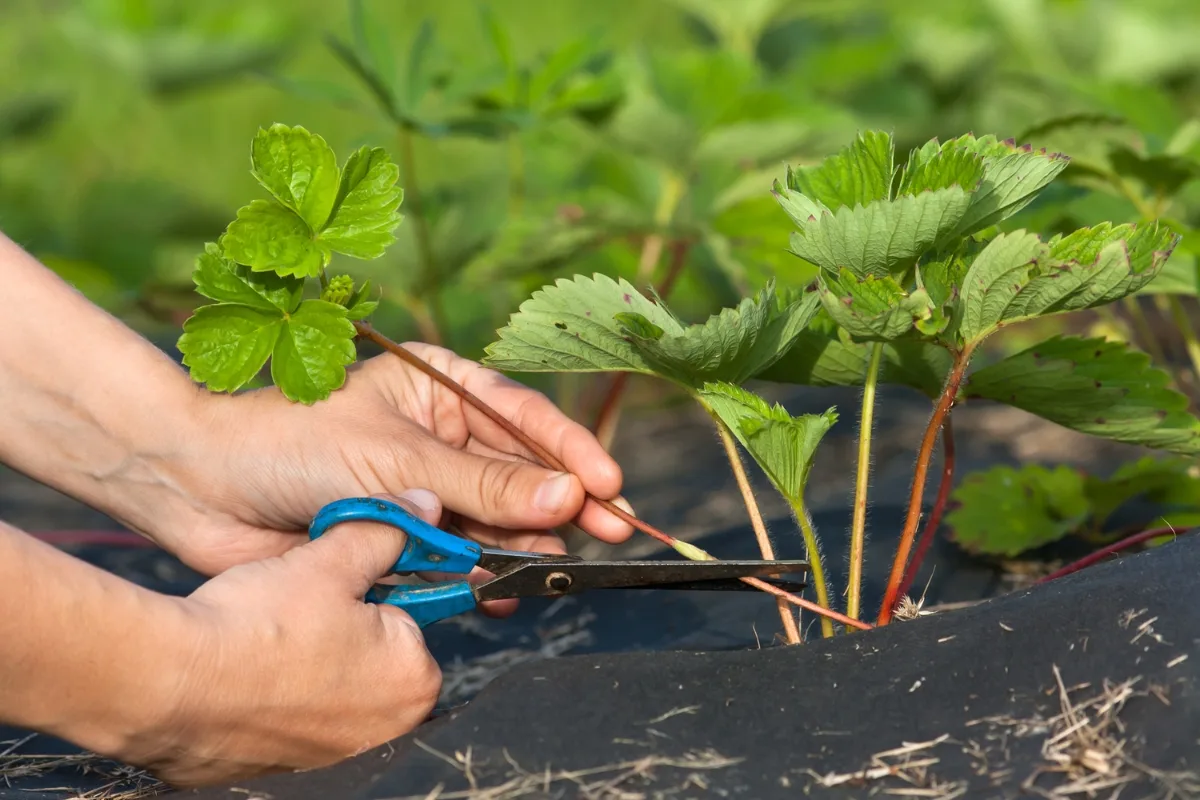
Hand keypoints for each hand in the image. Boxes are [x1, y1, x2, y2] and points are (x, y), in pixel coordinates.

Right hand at [123, 490, 443, 787]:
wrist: (168, 686)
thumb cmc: (257, 626)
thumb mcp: (330, 561)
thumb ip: (384, 533)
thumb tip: (422, 508)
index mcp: (414, 681)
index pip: (407, 620)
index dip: (366, 593)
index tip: (332, 586)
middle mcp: (387, 730)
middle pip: (374, 658)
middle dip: (342, 631)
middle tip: (294, 613)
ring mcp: (335, 757)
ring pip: (331, 689)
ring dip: (307, 664)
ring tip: (266, 642)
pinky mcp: (285, 772)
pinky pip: (290, 720)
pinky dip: (274, 699)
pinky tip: (246, 676)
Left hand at [156, 343, 633, 614]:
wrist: (204, 486)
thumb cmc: (292, 440)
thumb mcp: (398, 456)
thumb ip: (485, 484)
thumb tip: (569, 497)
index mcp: (440, 388)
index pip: (524, 418)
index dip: (572, 452)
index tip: (610, 486)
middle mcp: (440, 436)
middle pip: (521, 473)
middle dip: (563, 504)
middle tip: (612, 532)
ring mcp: (425, 489)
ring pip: (496, 521)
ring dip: (525, 544)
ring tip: (551, 566)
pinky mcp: (406, 537)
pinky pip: (461, 557)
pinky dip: (483, 574)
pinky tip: (503, 587)